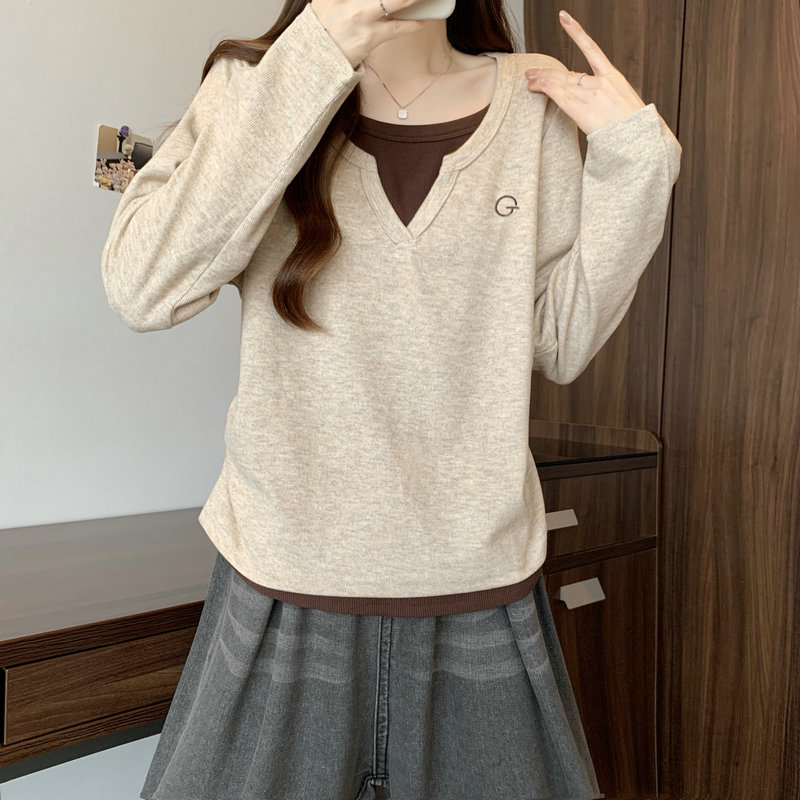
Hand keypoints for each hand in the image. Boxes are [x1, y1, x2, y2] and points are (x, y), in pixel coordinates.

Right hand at [310, 0, 427, 68]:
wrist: (313, 59)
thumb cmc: (321, 30)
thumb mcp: (324, 1)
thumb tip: (374, 1)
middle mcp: (348, 1)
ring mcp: (359, 17)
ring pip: (395, 2)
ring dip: (412, 0)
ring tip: (424, 0)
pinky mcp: (369, 37)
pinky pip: (396, 28)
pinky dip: (412, 24)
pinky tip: (422, 20)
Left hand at [525, 10, 646, 135]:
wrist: (638, 138)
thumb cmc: (633, 127)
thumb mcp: (627, 105)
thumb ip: (609, 98)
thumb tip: (596, 102)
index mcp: (614, 77)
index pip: (592, 50)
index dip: (577, 33)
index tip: (565, 19)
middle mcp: (600, 82)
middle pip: (568, 73)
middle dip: (548, 73)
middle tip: (531, 72)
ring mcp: (590, 94)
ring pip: (560, 83)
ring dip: (542, 81)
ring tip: (529, 79)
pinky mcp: (580, 108)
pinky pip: (559, 94)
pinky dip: (545, 86)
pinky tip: (534, 83)